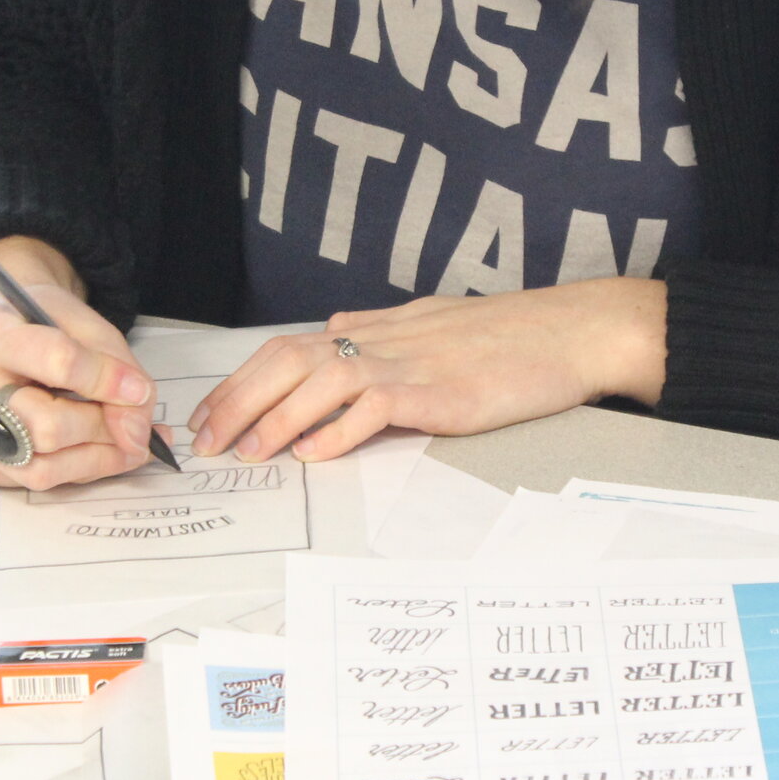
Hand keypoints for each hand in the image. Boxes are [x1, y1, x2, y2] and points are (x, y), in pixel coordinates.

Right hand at [0, 236, 157, 489]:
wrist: (1, 340)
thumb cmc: (42, 328)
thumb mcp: (83, 322)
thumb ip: (116, 366)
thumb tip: (134, 430)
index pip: (57, 361)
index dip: (107, 380)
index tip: (138, 390)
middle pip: (46, 426)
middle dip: (102, 427)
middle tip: (132, 420)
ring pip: (43, 468)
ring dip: (99, 458)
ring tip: (128, 441)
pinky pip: (40, 480)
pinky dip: (86, 469)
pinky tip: (105, 449)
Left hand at [189, 278, 666, 462]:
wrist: (572, 331)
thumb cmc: (510, 337)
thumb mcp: (431, 326)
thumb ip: (381, 334)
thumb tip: (335, 333)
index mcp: (378, 326)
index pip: (289, 346)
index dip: (242, 380)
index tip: (210, 414)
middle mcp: (384, 337)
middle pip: (289, 357)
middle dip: (239, 399)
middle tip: (206, 440)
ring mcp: (411, 361)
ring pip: (322, 377)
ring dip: (276, 416)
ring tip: (248, 452)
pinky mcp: (440, 391)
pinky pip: (375, 406)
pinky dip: (338, 430)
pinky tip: (314, 453)